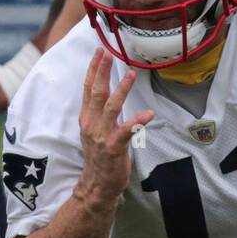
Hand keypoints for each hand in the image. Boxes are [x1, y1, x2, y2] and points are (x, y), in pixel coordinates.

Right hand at [75, 49, 153, 210]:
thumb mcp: (93, 132)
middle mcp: (92, 124)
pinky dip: (138, 121)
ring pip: (111, 108)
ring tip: (131, 74)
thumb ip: (98, 114)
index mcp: (87, 119)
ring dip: (121, 90)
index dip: (93, 69)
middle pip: (96, 93)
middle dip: (102, 72)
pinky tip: (149, 113)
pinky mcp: (114, 147)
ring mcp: (102, 136)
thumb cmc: (99, 158)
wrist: (96, 186)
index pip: (88, 89)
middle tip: (108, 53)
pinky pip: (127, 131)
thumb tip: (106, 95)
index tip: (99, 51)